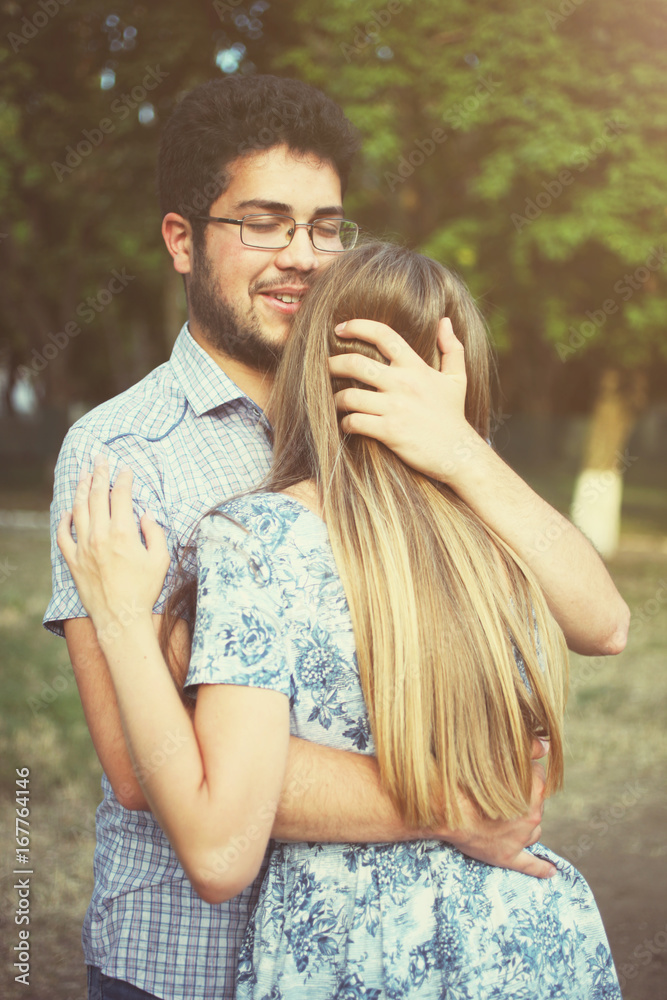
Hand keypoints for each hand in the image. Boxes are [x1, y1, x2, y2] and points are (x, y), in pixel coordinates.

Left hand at [57, 459, 168, 637]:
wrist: (121, 618)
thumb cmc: (144, 590)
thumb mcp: (160, 560)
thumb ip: (155, 533)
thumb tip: (146, 515)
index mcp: (123, 533)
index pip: (121, 496)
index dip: (124, 479)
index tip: (126, 469)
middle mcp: (100, 536)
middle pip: (97, 496)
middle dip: (100, 473)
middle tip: (100, 458)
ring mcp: (83, 548)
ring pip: (78, 510)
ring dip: (81, 489)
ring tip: (84, 475)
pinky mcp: (73, 561)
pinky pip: (63, 535)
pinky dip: (64, 520)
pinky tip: (68, 510)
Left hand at [329, 317, 477, 482]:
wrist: (459, 453)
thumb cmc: (453, 415)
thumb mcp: (457, 378)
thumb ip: (452, 348)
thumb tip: (445, 321)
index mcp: (415, 367)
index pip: (383, 335)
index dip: (358, 326)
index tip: (340, 328)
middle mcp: (403, 383)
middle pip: (355, 363)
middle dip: (333, 364)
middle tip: (323, 367)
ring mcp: (395, 408)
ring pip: (349, 396)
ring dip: (336, 399)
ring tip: (335, 401)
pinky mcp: (389, 431)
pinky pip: (355, 422)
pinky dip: (345, 423)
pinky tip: (347, 424)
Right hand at [442, 741, 556, 878]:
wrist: (445, 807)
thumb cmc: (468, 779)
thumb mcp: (498, 755)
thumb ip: (527, 747)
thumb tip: (548, 746)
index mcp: (534, 792)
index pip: (539, 777)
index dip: (525, 772)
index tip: (510, 771)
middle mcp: (533, 816)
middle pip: (537, 804)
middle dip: (524, 798)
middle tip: (501, 792)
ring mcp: (521, 838)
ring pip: (533, 829)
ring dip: (525, 823)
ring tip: (507, 817)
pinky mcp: (508, 856)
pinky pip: (530, 865)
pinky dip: (541, 868)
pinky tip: (550, 871)